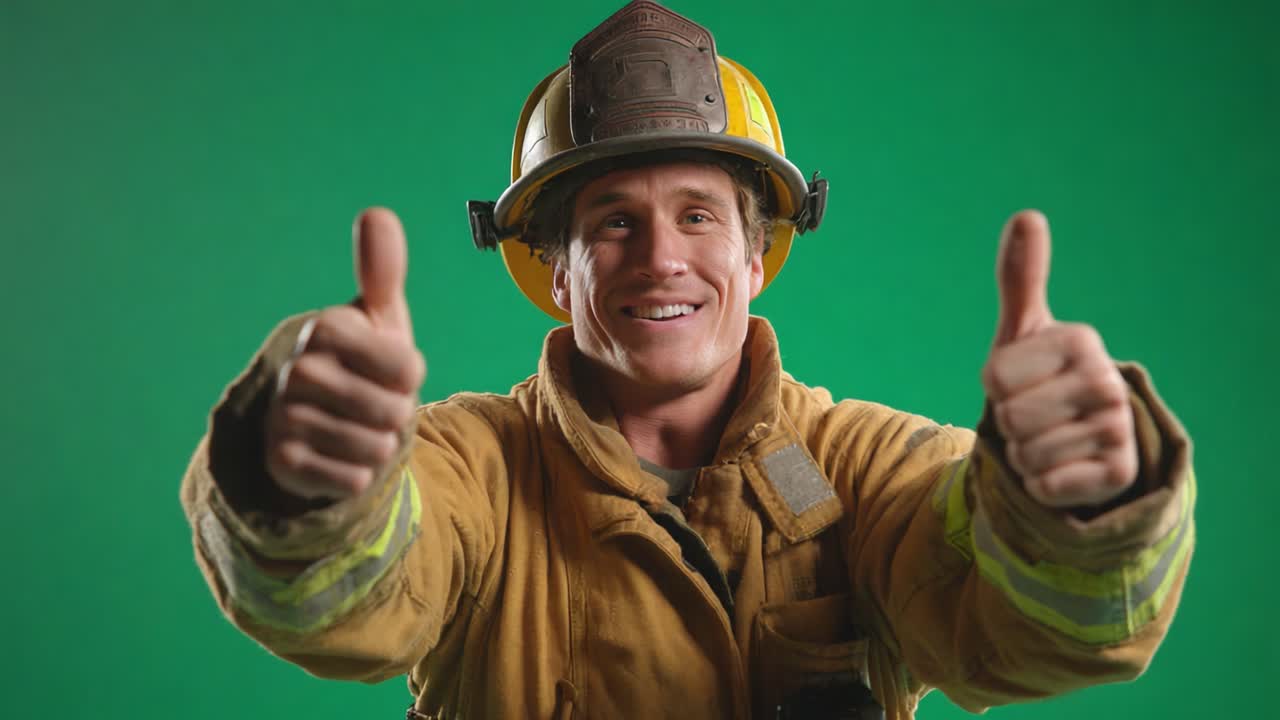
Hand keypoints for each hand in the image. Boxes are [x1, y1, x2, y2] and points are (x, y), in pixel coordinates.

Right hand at [266, 208, 424, 499]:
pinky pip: (353, 479)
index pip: (409, 369)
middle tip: (373, 405)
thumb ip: (382, 271)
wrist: (316, 423)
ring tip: (357, 429)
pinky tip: (338, 456)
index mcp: (327, 329)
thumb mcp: (378, 319)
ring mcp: (285, 416)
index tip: (390, 370)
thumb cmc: (361, 363)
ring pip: (375, 449)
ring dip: (378, 447)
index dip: (411, 377)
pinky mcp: (280, 460)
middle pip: (394, 412)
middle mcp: (299, 369)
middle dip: (396, 417)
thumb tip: (377, 213)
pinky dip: (358, 475)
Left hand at [980, 210, 1137, 508]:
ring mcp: (1118, 429)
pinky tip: (1064, 467)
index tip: (1022, 380)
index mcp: (1080, 340)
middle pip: (1009, 417)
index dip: (995, 386)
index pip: (994, 376)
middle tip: (1036, 415)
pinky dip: (1042, 484)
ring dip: (1024, 454)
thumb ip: (1021, 276)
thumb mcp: (1024, 330)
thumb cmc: (1040, 376)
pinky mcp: (1117, 474)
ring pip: (1025, 454)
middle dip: (1009, 424)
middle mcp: (1108, 381)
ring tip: (1049, 438)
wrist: (1082, 438)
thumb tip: (1027, 214)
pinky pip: (1046, 486)